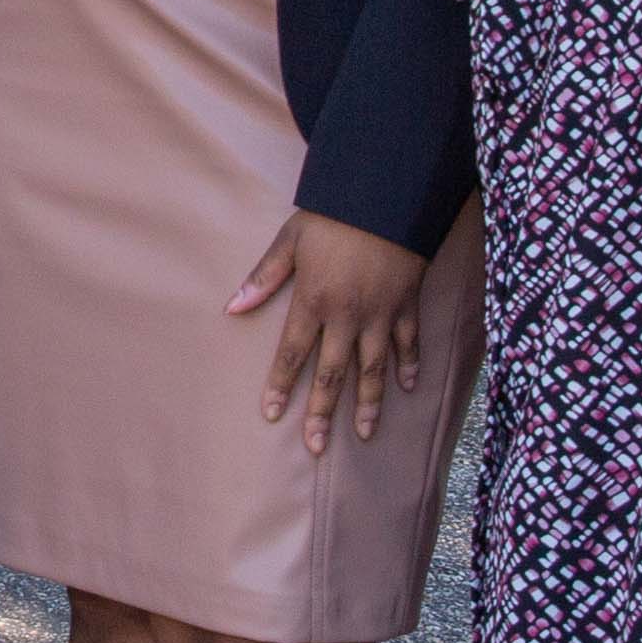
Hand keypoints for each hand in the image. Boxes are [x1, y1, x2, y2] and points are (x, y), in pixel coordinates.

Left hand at [233, 210, 432, 454]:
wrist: (388, 196)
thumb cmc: (333, 214)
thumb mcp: (290, 240)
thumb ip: (263, 277)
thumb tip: (232, 307)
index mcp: (314, 300)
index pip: (292, 354)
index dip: (281, 386)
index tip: (273, 414)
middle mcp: (347, 316)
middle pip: (332, 374)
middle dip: (322, 412)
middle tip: (315, 446)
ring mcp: (381, 313)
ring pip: (374, 368)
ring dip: (368, 403)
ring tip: (363, 434)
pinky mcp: (407, 304)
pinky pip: (409, 342)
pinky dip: (409, 364)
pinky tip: (407, 386)